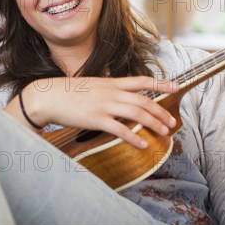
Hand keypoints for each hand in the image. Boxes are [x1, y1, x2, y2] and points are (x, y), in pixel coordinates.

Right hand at [23, 76, 178, 148]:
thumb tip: (120, 94)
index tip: (176, 86)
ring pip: (137, 113)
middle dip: (161, 111)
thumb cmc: (68, 93)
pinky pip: (120, 129)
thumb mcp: (92, 85)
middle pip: (144, 100)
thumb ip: (107, 89)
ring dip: (153, 122)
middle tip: (172, 122)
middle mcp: (111, 92)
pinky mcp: (96, 119)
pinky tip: (142, 144)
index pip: (141, 80)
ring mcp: (104, 105)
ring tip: (164, 131)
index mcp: (111, 83)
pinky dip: (134, 137)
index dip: (161, 82)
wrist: (48, 96)